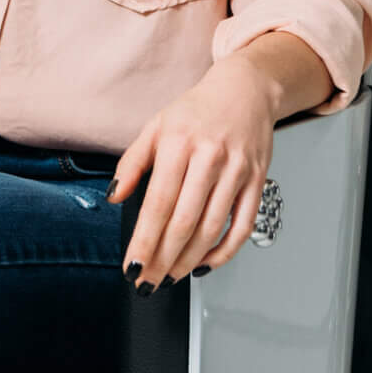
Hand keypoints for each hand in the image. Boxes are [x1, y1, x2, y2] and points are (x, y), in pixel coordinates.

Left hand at [108, 59, 278, 288]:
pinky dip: (224, 252)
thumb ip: (132, 163)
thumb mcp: (156, 127)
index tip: (132, 266)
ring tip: (170, 277)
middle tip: (148, 282)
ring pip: (211, 229)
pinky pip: (241, 226)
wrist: (246, 90)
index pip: (158, 204)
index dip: (144, 241)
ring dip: (188, 261)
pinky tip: (205, 264)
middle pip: (183, 222)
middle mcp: (209, 158)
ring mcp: (236, 171)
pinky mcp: (257, 181)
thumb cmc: (197, 111)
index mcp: (178, 144)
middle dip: (163, 260)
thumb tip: (113, 197)